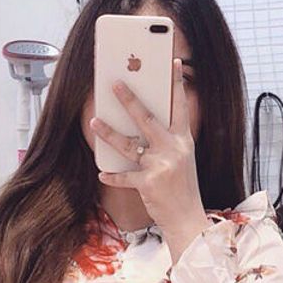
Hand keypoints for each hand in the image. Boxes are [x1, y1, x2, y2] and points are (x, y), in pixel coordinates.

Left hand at [90, 58, 211, 260]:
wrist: (188, 220)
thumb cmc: (183, 189)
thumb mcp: (182, 161)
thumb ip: (168, 141)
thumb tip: (142, 123)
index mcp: (184, 142)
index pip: (181, 108)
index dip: (177, 85)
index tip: (174, 62)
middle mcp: (174, 150)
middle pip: (148, 119)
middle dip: (130, 100)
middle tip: (115, 83)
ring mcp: (161, 166)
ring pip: (129, 144)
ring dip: (109, 132)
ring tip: (94, 121)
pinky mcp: (148, 183)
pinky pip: (124, 176)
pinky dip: (112, 176)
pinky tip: (102, 174)